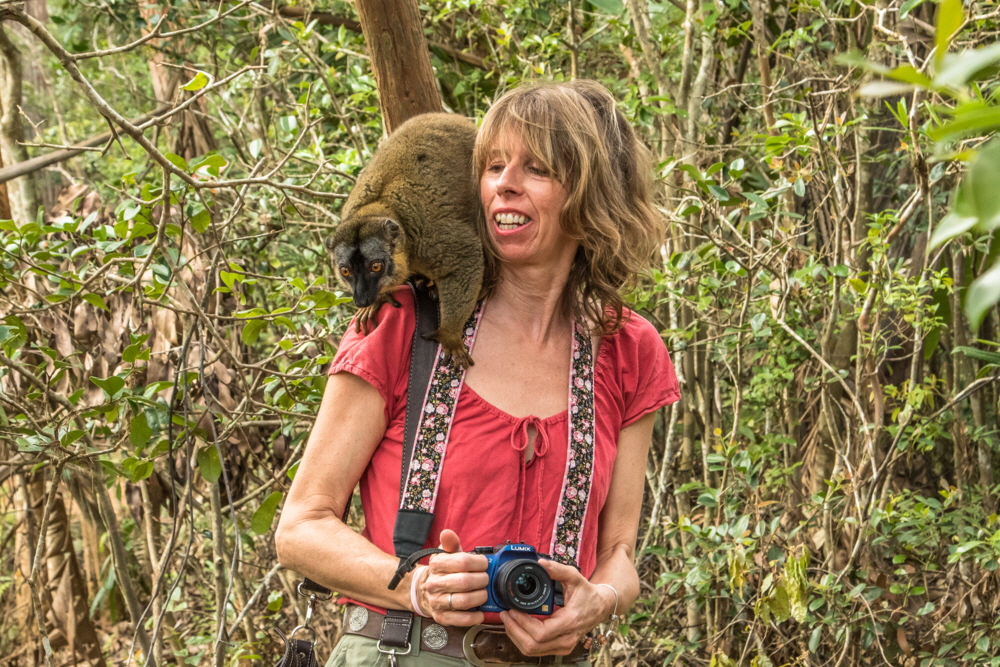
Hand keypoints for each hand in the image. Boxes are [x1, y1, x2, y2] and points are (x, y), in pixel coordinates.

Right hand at [415, 529, 488, 625]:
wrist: (424, 590)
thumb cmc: (443, 570)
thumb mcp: (445, 554)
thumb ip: (450, 543)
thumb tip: (447, 533)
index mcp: (436, 565)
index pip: (462, 561)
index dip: (479, 562)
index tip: (484, 563)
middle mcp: (434, 584)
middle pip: (465, 582)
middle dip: (482, 580)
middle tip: (485, 579)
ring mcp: (437, 602)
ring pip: (464, 601)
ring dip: (480, 597)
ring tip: (483, 593)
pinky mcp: (441, 617)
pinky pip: (461, 620)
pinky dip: (474, 617)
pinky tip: (480, 612)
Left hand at [500, 559, 614, 655]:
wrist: (601, 607)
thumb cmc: (587, 593)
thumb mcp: (575, 577)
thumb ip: (557, 569)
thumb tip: (540, 563)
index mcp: (569, 622)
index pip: (540, 633)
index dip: (522, 623)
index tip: (512, 610)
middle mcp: (566, 639)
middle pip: (532, 645)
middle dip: (514, 630)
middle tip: (505, 614)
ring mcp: (564, 646)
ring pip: (532, 651)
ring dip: (516, 636)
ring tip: (508, 620)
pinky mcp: (560, 648)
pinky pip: (537, 650)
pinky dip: (523, 640)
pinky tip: (518, 627)